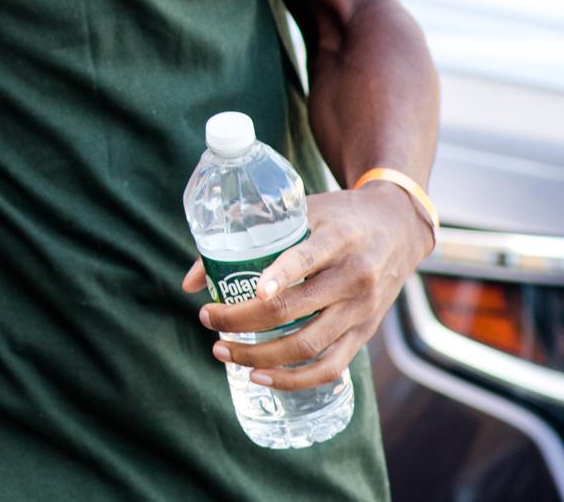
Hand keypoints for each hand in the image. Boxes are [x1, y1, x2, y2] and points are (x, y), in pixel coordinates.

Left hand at [182, 182, 435, 389]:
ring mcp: (361, 310)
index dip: (278, 277)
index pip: (305, 259)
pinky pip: (331, 366)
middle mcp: (353, 278)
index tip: (249, 292)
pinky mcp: (365, 333)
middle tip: (207, 320)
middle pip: (294, 309)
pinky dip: (294, 378)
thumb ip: (247, 236)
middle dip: (242, 320)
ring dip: (260, 354)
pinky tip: (260, 376)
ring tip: (222, 351)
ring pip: (308, 345)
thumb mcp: (299, 210)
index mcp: (337, 239)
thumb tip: (190, 282)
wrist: (399, 229)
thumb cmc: (337, 216)